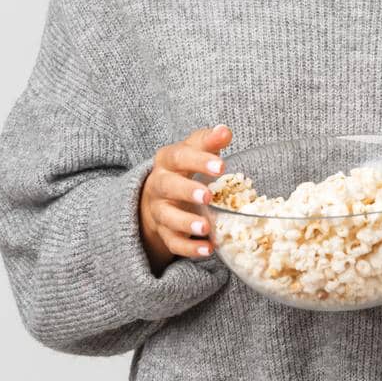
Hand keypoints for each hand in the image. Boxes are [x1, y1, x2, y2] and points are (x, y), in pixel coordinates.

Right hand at [140, 124, 230, 276]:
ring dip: (186, 223)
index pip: (179, 157)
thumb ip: (208, 141)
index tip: (221, 166)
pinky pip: (173, 243)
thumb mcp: (192, 151)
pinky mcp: (164, 233)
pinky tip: (207, 249)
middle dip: (186, 191)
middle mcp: (159, 185)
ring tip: (206, 228)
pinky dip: (189, 248)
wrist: (157, 197)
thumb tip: (225, 131)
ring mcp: (159, 211)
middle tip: (208, 195)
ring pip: (167, 218)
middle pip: (166, 186)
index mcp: (167, 161)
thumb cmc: (182, 170)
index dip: (198, 160)